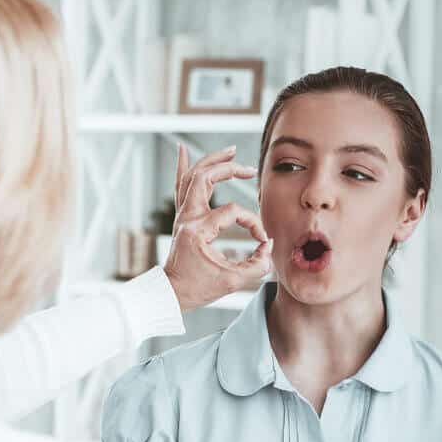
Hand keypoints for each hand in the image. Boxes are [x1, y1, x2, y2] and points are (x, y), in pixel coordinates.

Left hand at [162, 144, 272, 311]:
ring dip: (211, 160)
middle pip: (206, 178)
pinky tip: (183, 148)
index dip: (252, 223)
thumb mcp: (233, 282)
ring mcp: (182, 215)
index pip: (232, 212)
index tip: (262, 239)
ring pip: (192, 176)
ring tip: (230, 150)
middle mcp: (187, 217)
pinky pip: (180, 185)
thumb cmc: (199, 288)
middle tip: (250, 170)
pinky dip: (182, 166)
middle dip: (230, 169)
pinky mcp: (181, 217)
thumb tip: (269, 246)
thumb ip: (257, 265)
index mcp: (198, 230)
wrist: (172, 293)